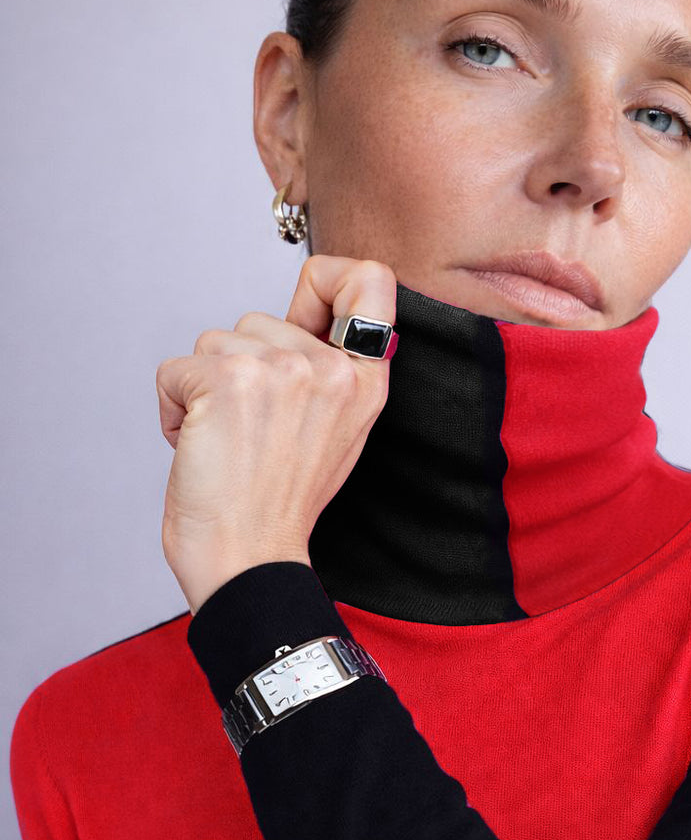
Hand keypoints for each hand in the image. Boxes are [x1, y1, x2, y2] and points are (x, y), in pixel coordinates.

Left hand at [155, 254, 395, 615]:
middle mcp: (332, 369)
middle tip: (251, 430)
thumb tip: (307, 314)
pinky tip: (200, 446)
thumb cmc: (280, 505)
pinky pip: (175, 370)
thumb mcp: (338, 430)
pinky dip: (173, 408)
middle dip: (238, 368)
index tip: (300, 311)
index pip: (369, 278)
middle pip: (259, 318)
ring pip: (212, 342)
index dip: (324, 279)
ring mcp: (283, 371)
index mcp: (366, 380)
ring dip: (203, 391)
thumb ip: (332, 370)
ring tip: (228, 442)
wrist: (250, 561)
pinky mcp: (228, 382)